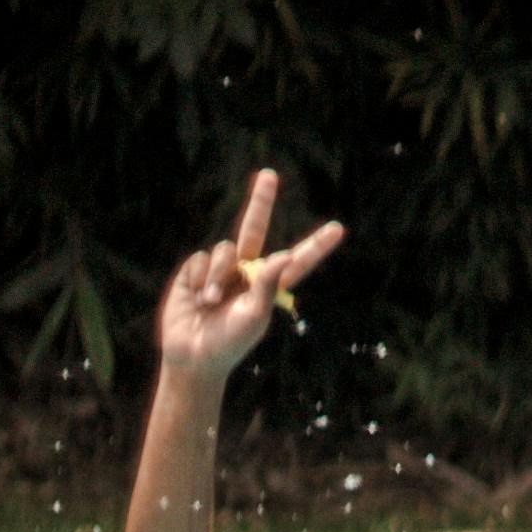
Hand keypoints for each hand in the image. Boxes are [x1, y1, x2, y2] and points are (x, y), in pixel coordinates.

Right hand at [159, 170, 339, 378]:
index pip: (297, 260)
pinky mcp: (195, 271)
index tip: (338, 229)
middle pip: (254, 229)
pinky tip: (197, 297)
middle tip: (270, 175)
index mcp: (270, 285)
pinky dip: (201, 278)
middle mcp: (247, 272)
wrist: (193, 355)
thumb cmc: (230, 342)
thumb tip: (286, 255)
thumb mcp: (254, 316)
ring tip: (212, 302)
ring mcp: (221, 269)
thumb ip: (268, 284)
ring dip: (219, 276)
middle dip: (260, 202)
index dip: (316, 246)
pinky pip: (201, 258)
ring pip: (225, 249)